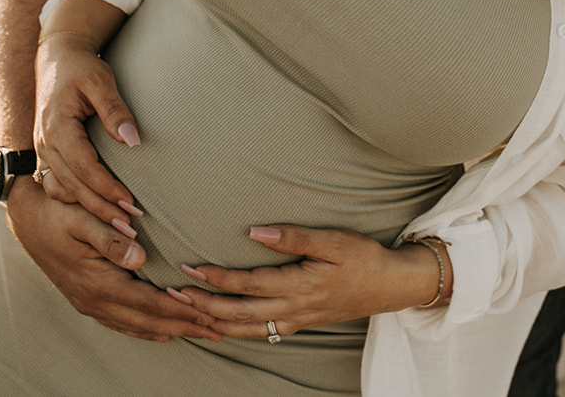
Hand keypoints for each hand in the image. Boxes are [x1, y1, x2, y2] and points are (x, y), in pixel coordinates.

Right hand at [4, 178, 226, 342]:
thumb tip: (140, 257)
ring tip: (199, 332)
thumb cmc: (57, 214)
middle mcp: (94, 300)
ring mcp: (89, 303)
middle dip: (183, 326)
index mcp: (97, 282)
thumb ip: (111, 239)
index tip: (206, 313)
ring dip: (169, 330)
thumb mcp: (82, 219)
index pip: (147, 303)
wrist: (27, 220)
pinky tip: (161, 332)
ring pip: (135, 325)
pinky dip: (145, 329)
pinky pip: (121, 322)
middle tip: (216, 330)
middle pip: (146, 321)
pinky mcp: (87, 300)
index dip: (178, 310)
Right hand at [34, 32, 141, 230]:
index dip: (106, 187)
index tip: (130, 203)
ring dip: (90, 209)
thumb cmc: (81, 69)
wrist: (55, 59)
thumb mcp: (100, 82)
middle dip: (100, 208)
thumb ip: (115, 110)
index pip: (83, 165)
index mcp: (57, 126)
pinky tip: (98, 212)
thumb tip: (132, 141)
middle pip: (72, 185)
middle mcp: (45, 143)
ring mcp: (43, 150)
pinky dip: (78, 201)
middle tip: (128, 228)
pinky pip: (59, 185)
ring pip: (64, 189)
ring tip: (118, 226)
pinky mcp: (48, 154)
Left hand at [170, 225, 450, 340]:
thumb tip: (256, 231)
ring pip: (245, 328)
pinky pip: (260, 333)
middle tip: (173, 293)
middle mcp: (292, 309)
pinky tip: (223, 326)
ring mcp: (295, 320)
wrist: (390, 286)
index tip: (189, 267)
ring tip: (188, 310)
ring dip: (214, 321)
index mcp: (298, 285)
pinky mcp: (299, 324)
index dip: (215, 277)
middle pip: (237, 312)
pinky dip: (236, 331)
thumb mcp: (333, 240)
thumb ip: (294, 237)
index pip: (246, 284)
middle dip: (203, 303)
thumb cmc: (363, 258)